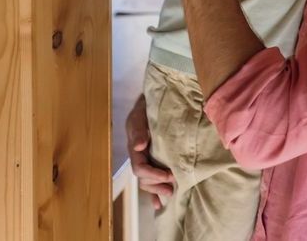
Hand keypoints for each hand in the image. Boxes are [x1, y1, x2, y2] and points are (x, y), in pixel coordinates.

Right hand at [126, 95, 174, 209]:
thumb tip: (139, 146)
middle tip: (172, 189)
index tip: (169, 175)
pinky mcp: (154, 159)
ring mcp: (146, 159)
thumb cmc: (146, 108)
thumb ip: (139, 130)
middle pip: (144, 178)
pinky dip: (154, 192)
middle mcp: (140, 156)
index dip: (153, 174)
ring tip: (170, 194)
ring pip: (148, 181)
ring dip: (157, 190)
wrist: (152, 101)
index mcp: (135, 148)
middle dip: (157, 185)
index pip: (140, 168)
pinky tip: (159, 204)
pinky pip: (152, 179)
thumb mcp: (140, 115)